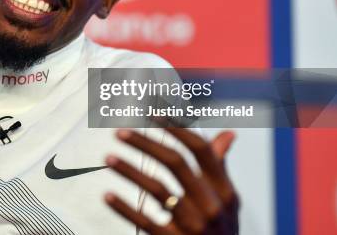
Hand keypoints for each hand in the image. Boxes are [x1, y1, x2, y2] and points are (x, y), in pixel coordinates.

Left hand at [104, 127, 238, 233]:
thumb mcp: (227, 200)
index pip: (200, 149)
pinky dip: (124, 208)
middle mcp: (212, 206)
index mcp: (225, 190)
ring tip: (108, 158)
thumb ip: (220, 167)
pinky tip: (107, 195)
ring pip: (157, 189)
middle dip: (145, 143)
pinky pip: (145, 220)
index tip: (152, 112)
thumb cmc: (221, 229)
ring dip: (129, 171)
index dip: (176, 127)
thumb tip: (228, 134)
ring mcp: (194, 225)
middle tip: (119, 132)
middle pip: (175, 162)